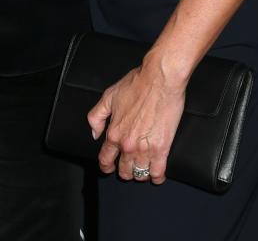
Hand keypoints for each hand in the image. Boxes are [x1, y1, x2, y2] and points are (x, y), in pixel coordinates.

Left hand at [87, 60, 185, 184]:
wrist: (160, 79)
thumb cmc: (137, 84)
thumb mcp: (109, 96)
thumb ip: (97, 116)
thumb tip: (95, 134)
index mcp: (114, 133)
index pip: (105, 159)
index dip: (106, 165)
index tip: (109, 166)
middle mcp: (127, 145)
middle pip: (124, 171)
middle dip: (125, 171)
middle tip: (128, 166)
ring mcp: (145, 149)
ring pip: (140, 175)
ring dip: (141, 174)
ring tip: (143, 169)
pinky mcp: (162, 149)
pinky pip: (158, 173)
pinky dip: (156, 177)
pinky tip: (156, 174)